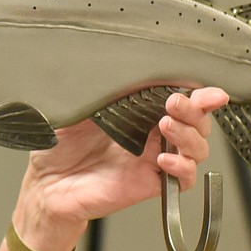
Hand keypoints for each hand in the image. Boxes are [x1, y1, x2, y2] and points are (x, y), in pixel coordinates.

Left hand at [17, 87, 229, 247]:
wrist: (45, 183)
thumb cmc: (59, 147)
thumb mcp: (78, 108)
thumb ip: (103, 90)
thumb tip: (122, 66)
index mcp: (139, 114)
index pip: (180, 102)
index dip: (198, 96)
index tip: (206, 92)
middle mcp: (151, 137)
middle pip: (196, 124)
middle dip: (195, 111)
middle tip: (175, 104)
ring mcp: (152, 160)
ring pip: (196, 150)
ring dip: (190, 136)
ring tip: (167, 126)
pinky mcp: (149, 183)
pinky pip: (182, 180)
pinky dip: (182, 167)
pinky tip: (165, 158)